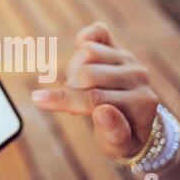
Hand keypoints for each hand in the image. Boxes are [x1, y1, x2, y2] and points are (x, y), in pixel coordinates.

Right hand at [32, 22, 158, 159]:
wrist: (134, 120)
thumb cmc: (121, 136)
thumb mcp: (118, 147)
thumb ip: (114, 134)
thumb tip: (102, 112)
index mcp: (143, 104)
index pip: (95, 99)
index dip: (64, 100)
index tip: (37, 99)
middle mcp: (139, 77)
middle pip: (87, 74)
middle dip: (68, 90)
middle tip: (70, 103)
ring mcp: (129, 59)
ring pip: (88, 52)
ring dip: (73, 71)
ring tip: (77, 88)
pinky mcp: (119, 47)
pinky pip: (97, 32)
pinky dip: (83, 39)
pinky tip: (79, 61)